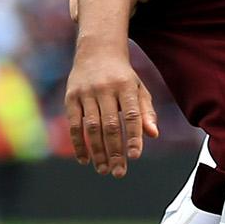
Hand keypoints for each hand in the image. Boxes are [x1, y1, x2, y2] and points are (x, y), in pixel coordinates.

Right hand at [64, 43, 157, 176]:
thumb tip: (153, 134)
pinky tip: (84, 159)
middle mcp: (105, 89)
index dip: (133, 137)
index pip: (131, 116)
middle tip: (118, 172)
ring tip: (103, 170)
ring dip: (97, 151)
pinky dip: (79, 143)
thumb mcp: (139, 89)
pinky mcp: (71, 97)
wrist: (96, 50)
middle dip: (114, 151)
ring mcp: (86, 93)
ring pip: (92, 127)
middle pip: (111, 125)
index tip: (134, 157)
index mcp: (126, 87)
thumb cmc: (122, 76)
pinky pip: (74, 124)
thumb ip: (146, 112)